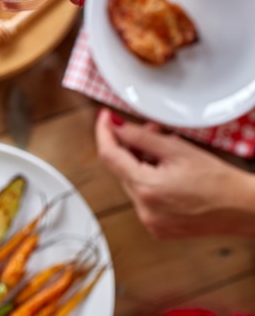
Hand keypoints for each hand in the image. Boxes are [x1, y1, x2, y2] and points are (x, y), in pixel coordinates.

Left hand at [95, 109, 254, 238]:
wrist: (242, 208)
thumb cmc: (218, 181)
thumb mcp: (176, 149)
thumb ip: (141, 136)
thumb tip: (117, 127)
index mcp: (146, 189)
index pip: (109, 155)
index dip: (104, 132)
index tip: (105, 118)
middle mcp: (144, 210)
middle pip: (121, 168)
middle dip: (131, 145)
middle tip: (150, 129)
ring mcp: (150, 221)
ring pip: (132, 181)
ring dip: (141, 161)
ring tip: (166, 149)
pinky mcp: (158, 227)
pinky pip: (143, 196)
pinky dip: (149, 179)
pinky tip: (167, 169)